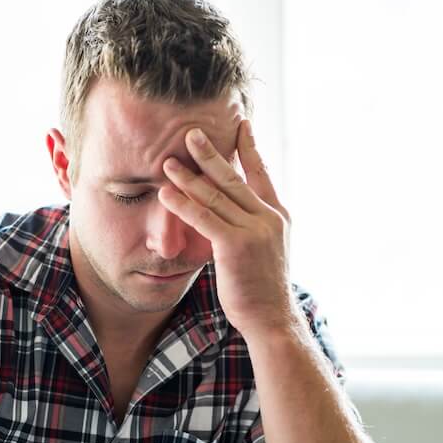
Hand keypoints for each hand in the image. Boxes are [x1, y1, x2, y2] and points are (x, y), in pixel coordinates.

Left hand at [158, 119, 296, 339]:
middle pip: (233, 177)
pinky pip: (203, 218)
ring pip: (215, 195)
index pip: (261, 173)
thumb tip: (230, 213)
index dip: (249, 148)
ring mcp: (253, 230)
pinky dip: (182, 203)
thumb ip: (252, 227)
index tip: (241, 124)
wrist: (271, 317)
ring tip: (168, 161)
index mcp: (277, 215)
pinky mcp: (234, 245)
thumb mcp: (265, 250)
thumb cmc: (262, 288)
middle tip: (190, 132)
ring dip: (188, 176)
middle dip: (210, 153)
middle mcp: (267, 217)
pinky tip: (165, 193)